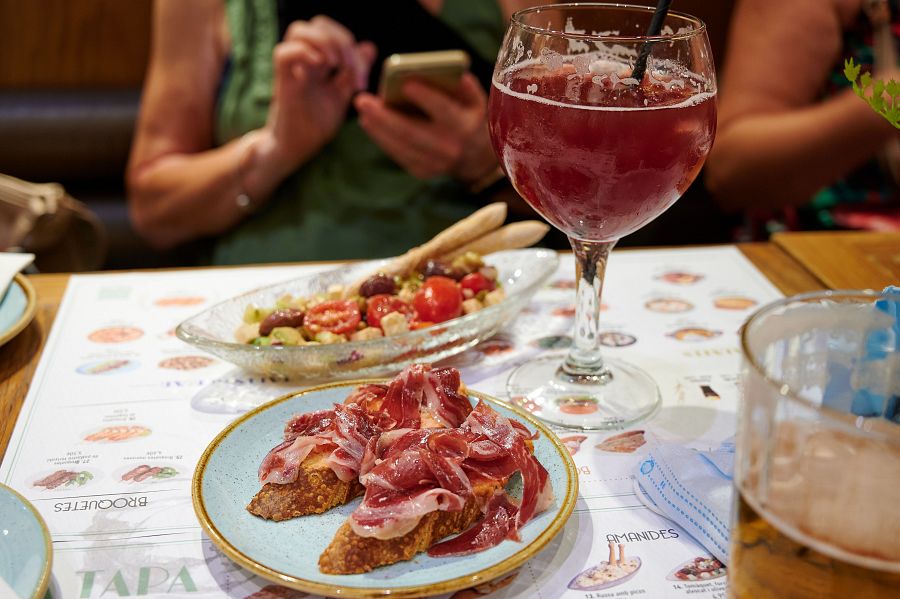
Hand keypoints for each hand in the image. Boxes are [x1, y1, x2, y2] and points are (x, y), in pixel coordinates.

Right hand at [260, 16, 375, 176]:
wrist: (297, 147)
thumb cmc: (316, 124)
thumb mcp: (342, 95)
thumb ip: (353, 72)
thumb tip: (369, 47)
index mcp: (319, 60)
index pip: (333, 32)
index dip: (352, 47)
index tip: (362, 80)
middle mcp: (304, 59)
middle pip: (318, 24)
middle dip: (341, 40)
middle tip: (350, 68)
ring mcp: (292, 68)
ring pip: (299, 30)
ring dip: (324, 43)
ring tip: (335, 66)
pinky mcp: (281, 81)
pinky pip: (284, 52)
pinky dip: (305, 54)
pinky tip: (320, 68)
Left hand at [353, 72, 498, 185]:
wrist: (476, 157)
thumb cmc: (469, 116)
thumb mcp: (475, 99)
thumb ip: (461, 84)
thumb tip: (436, 70)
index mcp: (465, 126)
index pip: (444, 110)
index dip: (426, 97)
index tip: (406, 83)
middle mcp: (450, 148)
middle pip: (412, 132)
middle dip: (385, 116)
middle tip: (362, 100)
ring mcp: (435, 163)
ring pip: (400, 145)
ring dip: (377, 128)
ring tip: (362, 110)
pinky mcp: (422, 172)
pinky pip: (398, 154)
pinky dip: (382, 138)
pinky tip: (370, 124)